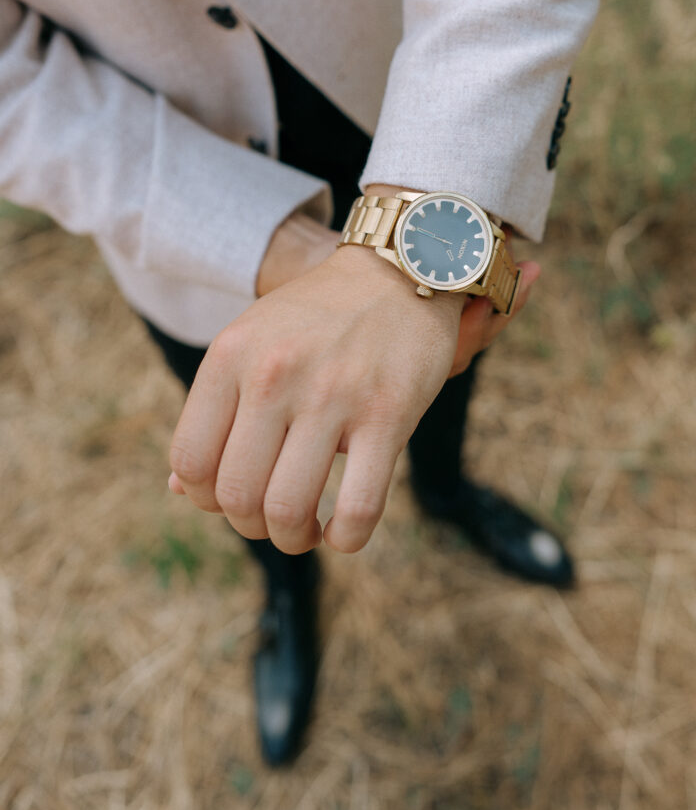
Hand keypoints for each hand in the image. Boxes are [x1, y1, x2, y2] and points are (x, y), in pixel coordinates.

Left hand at [169, 188, 539, 553]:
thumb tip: (181, 491)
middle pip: (236, 496)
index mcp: (231, 356)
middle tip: (275, 518)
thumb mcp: (252, 343)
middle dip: (252, 526)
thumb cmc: (319, 317)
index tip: (235, 497)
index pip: (190, 463)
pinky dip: (347, 539)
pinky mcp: (388, 414)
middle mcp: (274, 375)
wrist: (399, 270)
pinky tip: (344, 531)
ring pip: (288, 511)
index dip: (207, 500)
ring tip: (306, 529)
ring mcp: (332, 395)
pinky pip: (359, 509)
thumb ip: (216, 411)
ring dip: (293, 538)